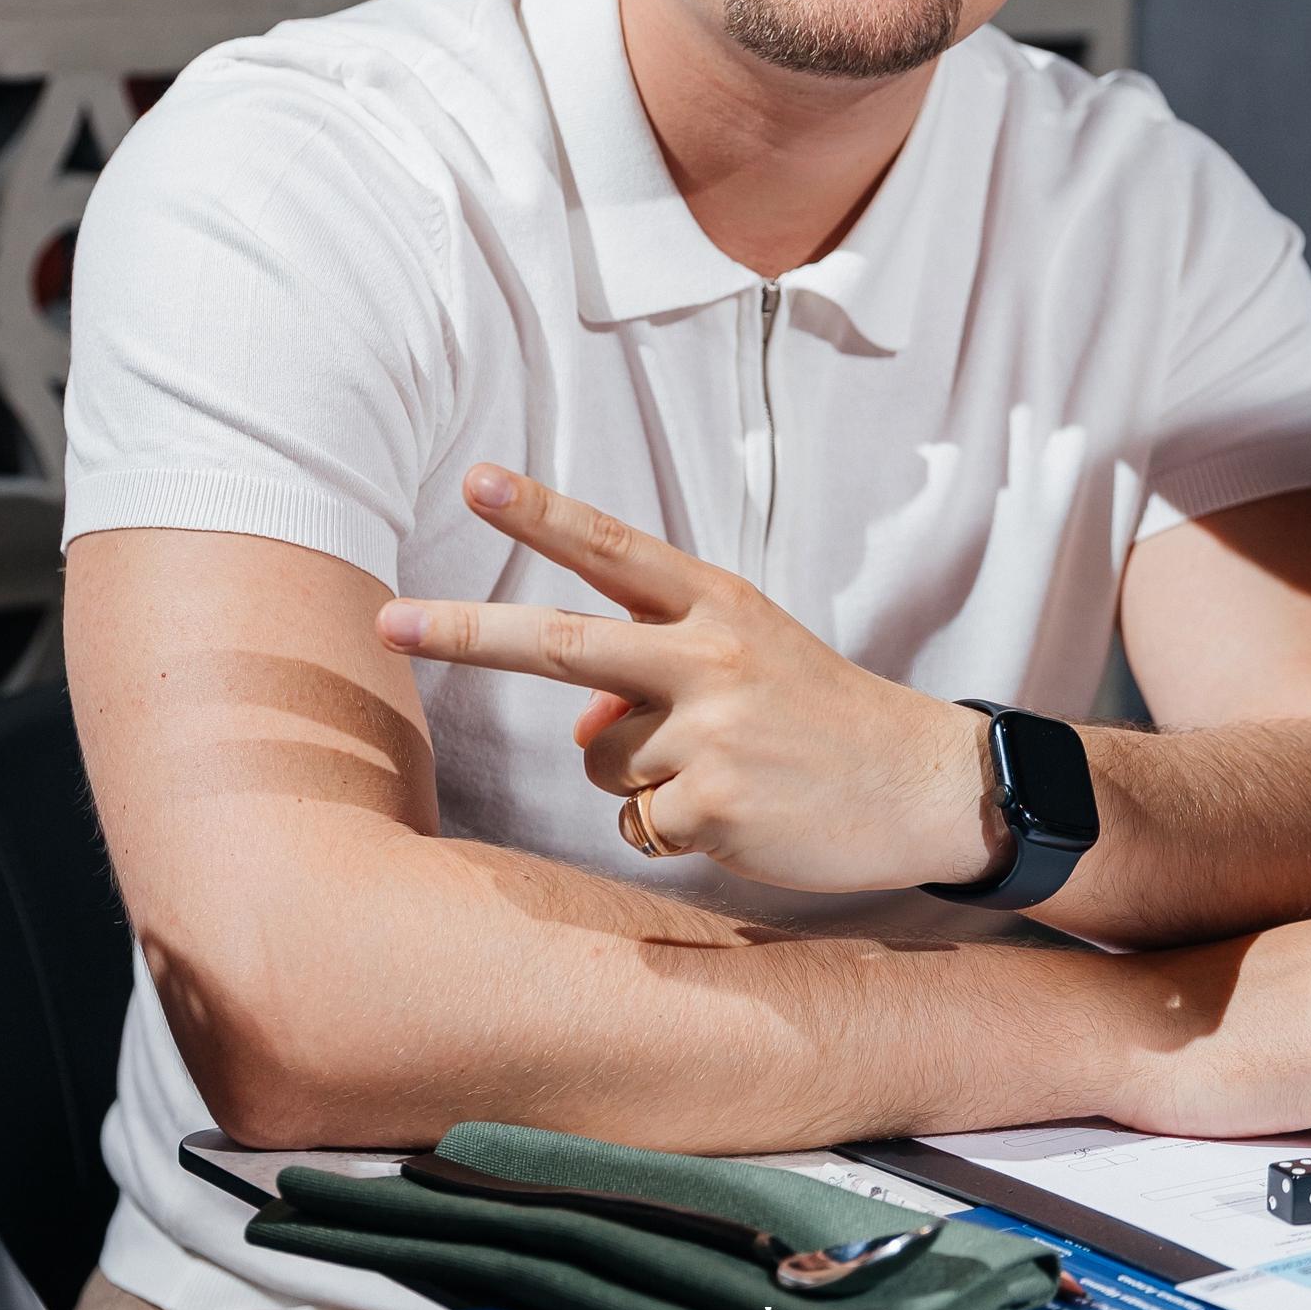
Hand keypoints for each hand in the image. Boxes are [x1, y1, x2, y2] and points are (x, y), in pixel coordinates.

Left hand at [376, 464, 1010, 891]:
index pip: (613, 548)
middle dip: (466, 633)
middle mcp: (708, 656)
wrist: (923, 784)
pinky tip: (737, 815)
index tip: (475, 481)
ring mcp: (710, 732)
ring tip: (725, 772)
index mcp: (718, 604)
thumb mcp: (746, 663)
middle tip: (387, 620)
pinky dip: (668, 828)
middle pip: (562, 645)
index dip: (540, 513)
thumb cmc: (820, 715)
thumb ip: (654, 672)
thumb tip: (580, 725)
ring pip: (601, 758)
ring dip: (637, 777)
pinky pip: (636, 821)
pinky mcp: (714, 805)